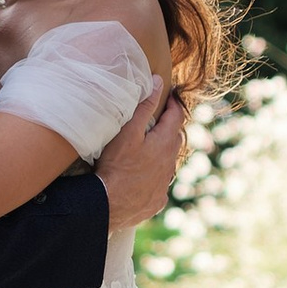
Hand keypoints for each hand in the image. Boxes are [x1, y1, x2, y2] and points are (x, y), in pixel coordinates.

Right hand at [94, 85, 185, 232]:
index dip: (173, 103)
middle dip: (169, 127)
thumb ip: (144, 107)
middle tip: (158, 119)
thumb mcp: (128, 131)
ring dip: (162, 153)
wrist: (110, 204)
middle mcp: (170, 163)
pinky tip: (142, 176)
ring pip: (168, 162)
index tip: (169, 95)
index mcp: (165, 143)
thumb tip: (158, 83)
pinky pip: (160, 183)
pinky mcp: (157, 199)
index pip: (177, 116)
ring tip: (147, 148)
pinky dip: (154, 175)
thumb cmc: (117, 165)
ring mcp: (165, 183)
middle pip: (175, 139)